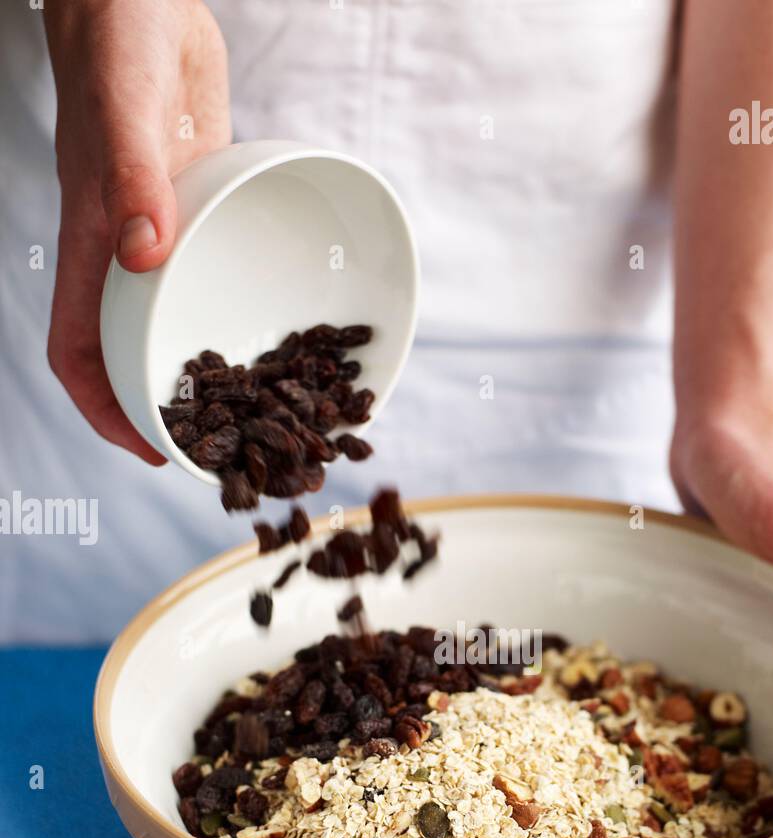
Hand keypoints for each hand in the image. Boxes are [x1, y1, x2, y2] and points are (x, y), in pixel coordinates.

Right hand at [44, 0, 230, 463]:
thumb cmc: (117, 38)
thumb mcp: (126, 107)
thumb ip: (131, 177)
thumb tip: (143, 255)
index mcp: (91, 242)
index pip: (79, 348)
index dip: (107, 409)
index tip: (152, 451)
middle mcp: (126, 247)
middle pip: (135, 348)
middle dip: (170, 404)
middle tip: (227, 446)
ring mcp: (165, 230)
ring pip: (179, 315)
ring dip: (212, 361)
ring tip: (262, 404)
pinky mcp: (201, 206)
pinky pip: (216, 269)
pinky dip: (241, 299)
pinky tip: (282, 319)